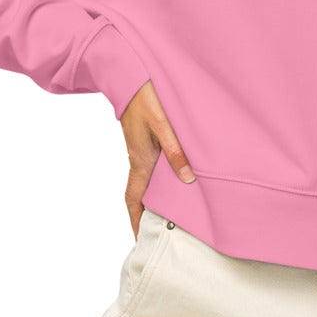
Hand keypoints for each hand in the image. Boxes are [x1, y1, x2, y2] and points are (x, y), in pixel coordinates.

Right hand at [119, 80, 196, 234]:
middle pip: (140, 196)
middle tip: (157, 235)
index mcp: (139, 160)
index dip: (136, 221)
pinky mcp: (145, 142)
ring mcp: (141, 151)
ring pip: (146, 183)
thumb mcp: (163, 125)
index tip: (139, 241)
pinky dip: (159, 182)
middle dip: (145, 216)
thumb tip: (186, 179)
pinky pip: (152, 169)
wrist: (130, 75)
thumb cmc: (144, 98)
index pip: (134, 199)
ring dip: (153, 200)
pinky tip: (173, 183)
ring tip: (168, 216)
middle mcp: (138, 159)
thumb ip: (175, 151)